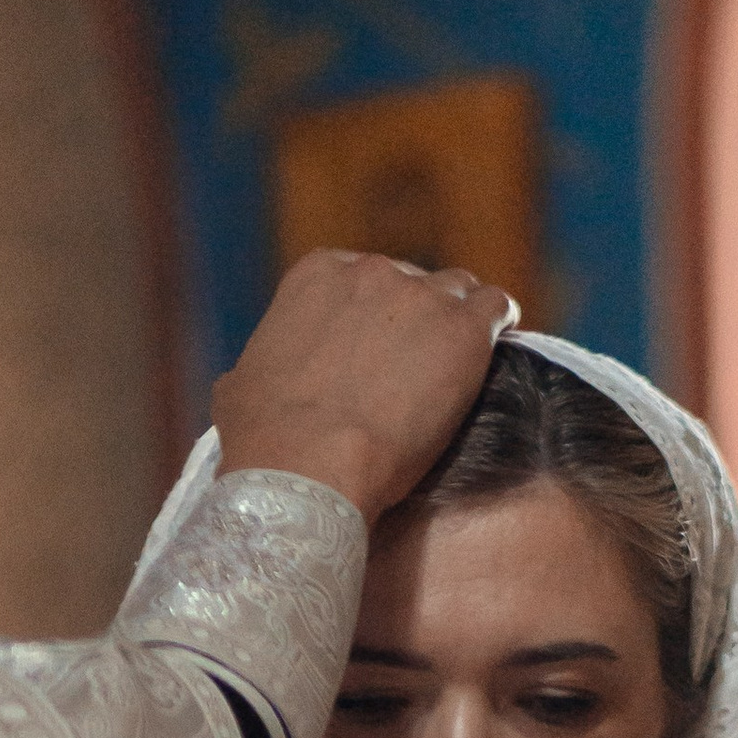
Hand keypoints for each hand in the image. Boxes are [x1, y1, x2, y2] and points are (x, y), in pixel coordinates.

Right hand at [214, 252, 515, 523]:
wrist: (310, 467)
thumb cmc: (266, 436)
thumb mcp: (240, 384)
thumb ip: (264, 362)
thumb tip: (258, 378)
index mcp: (316, 275)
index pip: (359, 277)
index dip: (369, 314)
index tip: (372, 349)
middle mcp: (371, 271)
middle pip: (410, 282)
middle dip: (412, 320)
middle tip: (411, 369)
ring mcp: (423, 295)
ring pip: (457, 291)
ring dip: (456, 322)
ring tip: (454, 365)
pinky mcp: (466, 329)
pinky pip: (497, 307)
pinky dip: (496, 325)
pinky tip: (492, 349)